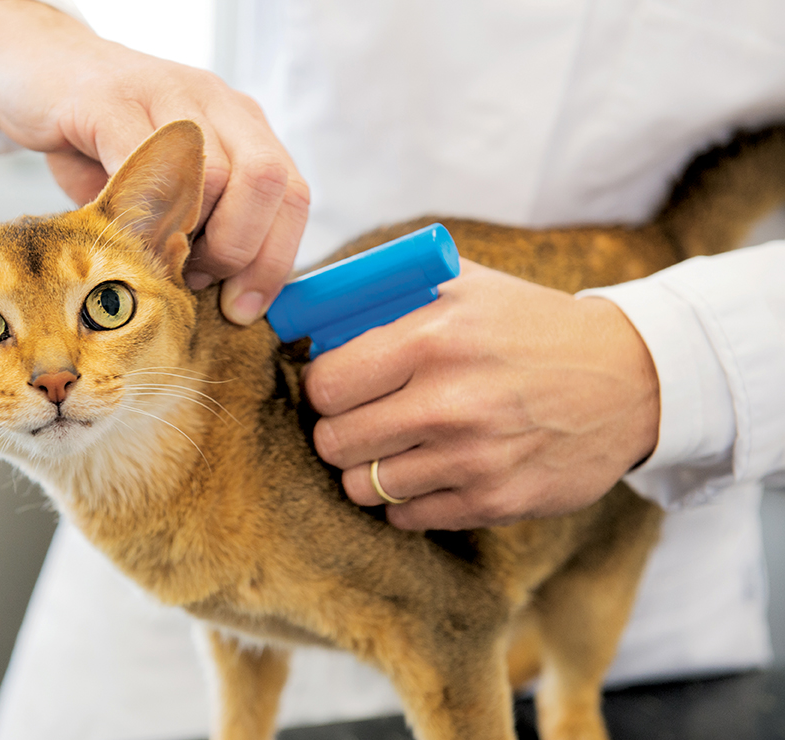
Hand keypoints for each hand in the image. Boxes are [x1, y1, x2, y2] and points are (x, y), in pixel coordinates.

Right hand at [0, 0, 308, 323]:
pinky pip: (144, 161)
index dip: (274, 262)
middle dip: (238, 252)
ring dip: (188, 238)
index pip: (293, 196)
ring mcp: (167, 94)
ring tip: (153, 253)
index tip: (242, 308)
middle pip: (268, 183)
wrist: (34, 67)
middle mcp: (217, 102)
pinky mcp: (109, 100)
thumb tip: (225, 302)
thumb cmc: (101, 140)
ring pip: (216, 176)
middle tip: (194, 279)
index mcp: (242, 126)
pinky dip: (139, 212)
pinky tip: (119, 229)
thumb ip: (199, 231)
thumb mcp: (164, 187)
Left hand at [302, 259, 660, 530]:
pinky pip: (406, 517)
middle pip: (334, 441)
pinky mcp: (495, 502)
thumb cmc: (530, 327)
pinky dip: (406, 499)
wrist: (630, 380)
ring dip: (367, 469)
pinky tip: (429, 470)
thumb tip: (310, 312)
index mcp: (435, 338)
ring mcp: (474, 459)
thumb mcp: (466, 285)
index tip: (337, 386)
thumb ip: (388, 293)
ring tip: (392, 447)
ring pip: (362, 486)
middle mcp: (451, 402)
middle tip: (359, 419)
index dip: (322, 386)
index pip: (326, 384)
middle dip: (337, 430)